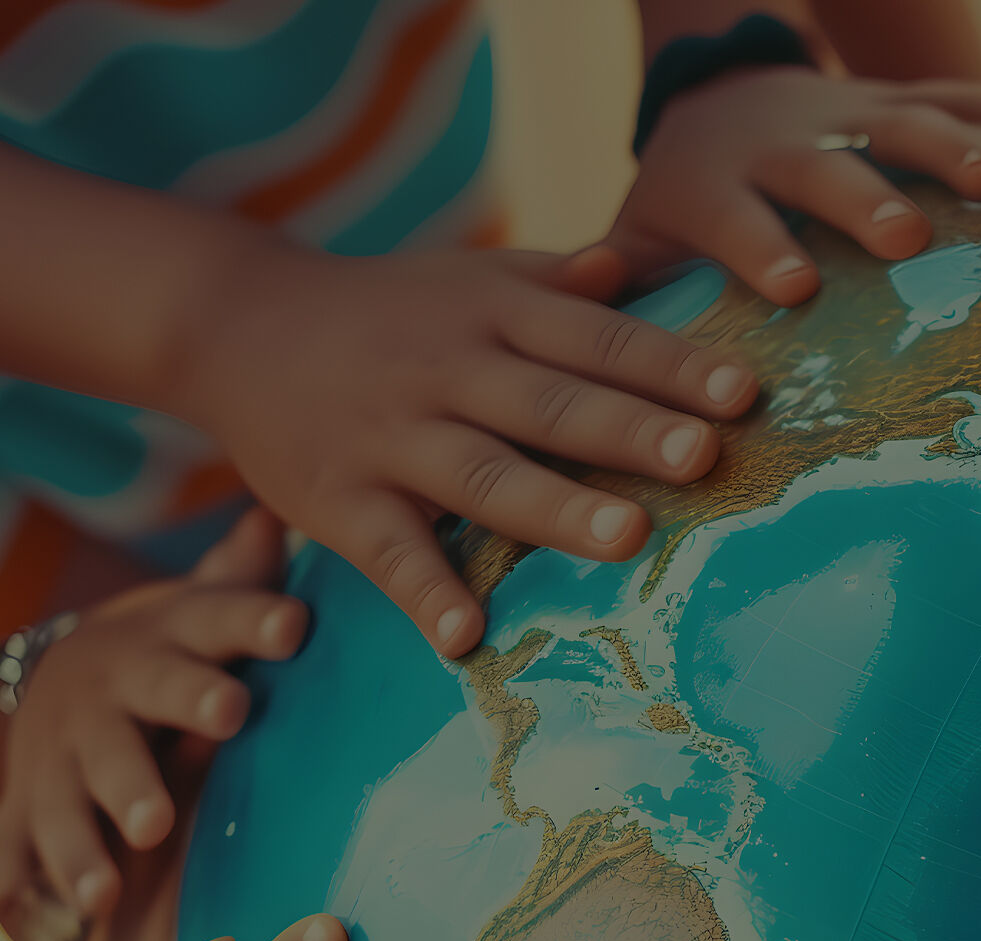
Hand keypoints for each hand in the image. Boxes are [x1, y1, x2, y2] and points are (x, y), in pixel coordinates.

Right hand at [0, 510, 306, 917]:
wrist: (63, 677)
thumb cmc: (168, 654)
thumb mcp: (196, 613)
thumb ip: (241, 584)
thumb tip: (278, 516)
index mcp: (162, 645)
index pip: (214, 623)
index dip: (254, 620)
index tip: (295, 627)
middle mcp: (106, 697)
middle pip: (135, 717)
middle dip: (161, 739)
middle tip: (199, 759)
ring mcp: (57, 755)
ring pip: (66, 799)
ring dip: (80, 844)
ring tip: (102, 894)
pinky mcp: (23, 803)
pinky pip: (8, 843)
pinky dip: (10, 877)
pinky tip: (16, 912)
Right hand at [164, 244, 760, 662]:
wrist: (237, 322)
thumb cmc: (387, 310)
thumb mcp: (469, 278)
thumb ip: (555, 281)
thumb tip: (640, 264)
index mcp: (493, 313)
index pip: (596, 339)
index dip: (668, 365)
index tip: (743, 395)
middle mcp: (447, 370)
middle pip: (550, 404)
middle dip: (628, 431)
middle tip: (705, 458)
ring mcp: (391, 437)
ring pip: (481, 474)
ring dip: (554, 509)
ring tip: (628, 540)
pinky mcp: (338, 501)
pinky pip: (387, 552)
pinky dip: (424, 593)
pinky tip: (466, 636)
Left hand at [619, 65, 980, 305]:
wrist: (717, 93)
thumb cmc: (684, 196)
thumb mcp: (642, 232)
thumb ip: (621, 277)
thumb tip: (579, 310)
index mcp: (717, 185)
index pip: (735, 217)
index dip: (762, 248)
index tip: (795, 288)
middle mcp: (786, 143)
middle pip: (827, 167)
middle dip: (866, 198)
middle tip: (906, 235)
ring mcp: (847, 115)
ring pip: (900, 120)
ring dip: (953, 144)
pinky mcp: (894, 100)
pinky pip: (955, 95)